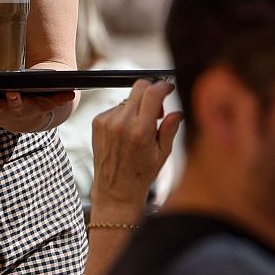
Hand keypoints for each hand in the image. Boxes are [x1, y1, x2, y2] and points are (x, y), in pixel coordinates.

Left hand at [90, 79, 181, 217]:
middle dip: (151, 92)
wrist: (115, 189)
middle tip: (157, 110)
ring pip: (128, 98)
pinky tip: (126, 132)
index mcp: (140, 131)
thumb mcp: (163, 153)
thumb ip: (169, 128)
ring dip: (137, 106)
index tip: (169, 87)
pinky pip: (116, 108)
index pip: (152, 93)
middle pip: (138, 88)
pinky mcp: (97, 122)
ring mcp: (106, 121)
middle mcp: (121, 123)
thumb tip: (177, 111)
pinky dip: (124, 114)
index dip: (163, 86)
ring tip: (141, 128)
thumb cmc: (142, 173)